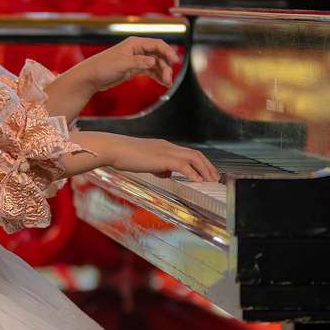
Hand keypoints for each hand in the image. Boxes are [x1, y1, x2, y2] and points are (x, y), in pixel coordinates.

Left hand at [81, 36, 179, 91]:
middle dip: (166, 66)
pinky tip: (163, 83)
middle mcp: (137, 49)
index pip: (157, 44)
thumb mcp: (122, 64)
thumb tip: (154, 61)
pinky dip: (157, 76)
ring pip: (156, 64)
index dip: (168, 52)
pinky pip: (150, 70)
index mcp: (135, 43)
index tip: (176, 61)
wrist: (91, 77)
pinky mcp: (134, 68)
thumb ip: (139, 62)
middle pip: (159, 55)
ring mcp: (136, 59)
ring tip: (167, 83)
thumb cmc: (103, 67)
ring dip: (163, 72)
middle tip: (169, 79)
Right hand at [105, 134, 220, 182]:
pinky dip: (193, 174)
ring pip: (193, 158)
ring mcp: (166, 151)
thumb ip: (157, 167)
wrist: (114, 149)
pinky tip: (198, 182)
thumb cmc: (124, 156)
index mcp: (164, 146)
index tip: (207, 172)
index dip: (200, 162)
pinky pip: (183, 166)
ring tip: (211, 181)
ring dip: (205, 170)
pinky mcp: (162, 158)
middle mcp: (168, 146)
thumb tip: (166, 174)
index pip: (188, 153)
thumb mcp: (144, 162)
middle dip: (207, 166)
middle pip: (196, 154)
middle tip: (215, 178)